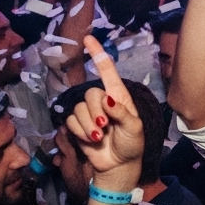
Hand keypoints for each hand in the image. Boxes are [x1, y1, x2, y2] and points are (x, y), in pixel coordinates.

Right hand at [64, 36, 143, 188]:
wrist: (118, 165)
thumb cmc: (132, 144)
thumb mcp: (134, 128)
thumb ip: (122, 113)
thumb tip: (107, 99)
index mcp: (119, 96)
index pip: (107, 70)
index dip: (98, 54)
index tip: (88, 39)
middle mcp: (103, 100)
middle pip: (90, 93)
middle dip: (95, 112)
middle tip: (105, 127)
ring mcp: (89, 113)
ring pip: (79, 109)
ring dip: (88, 125)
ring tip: (100, 137)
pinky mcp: (78, 125)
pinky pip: (71, 120)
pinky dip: (80, 132)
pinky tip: (91, 140)